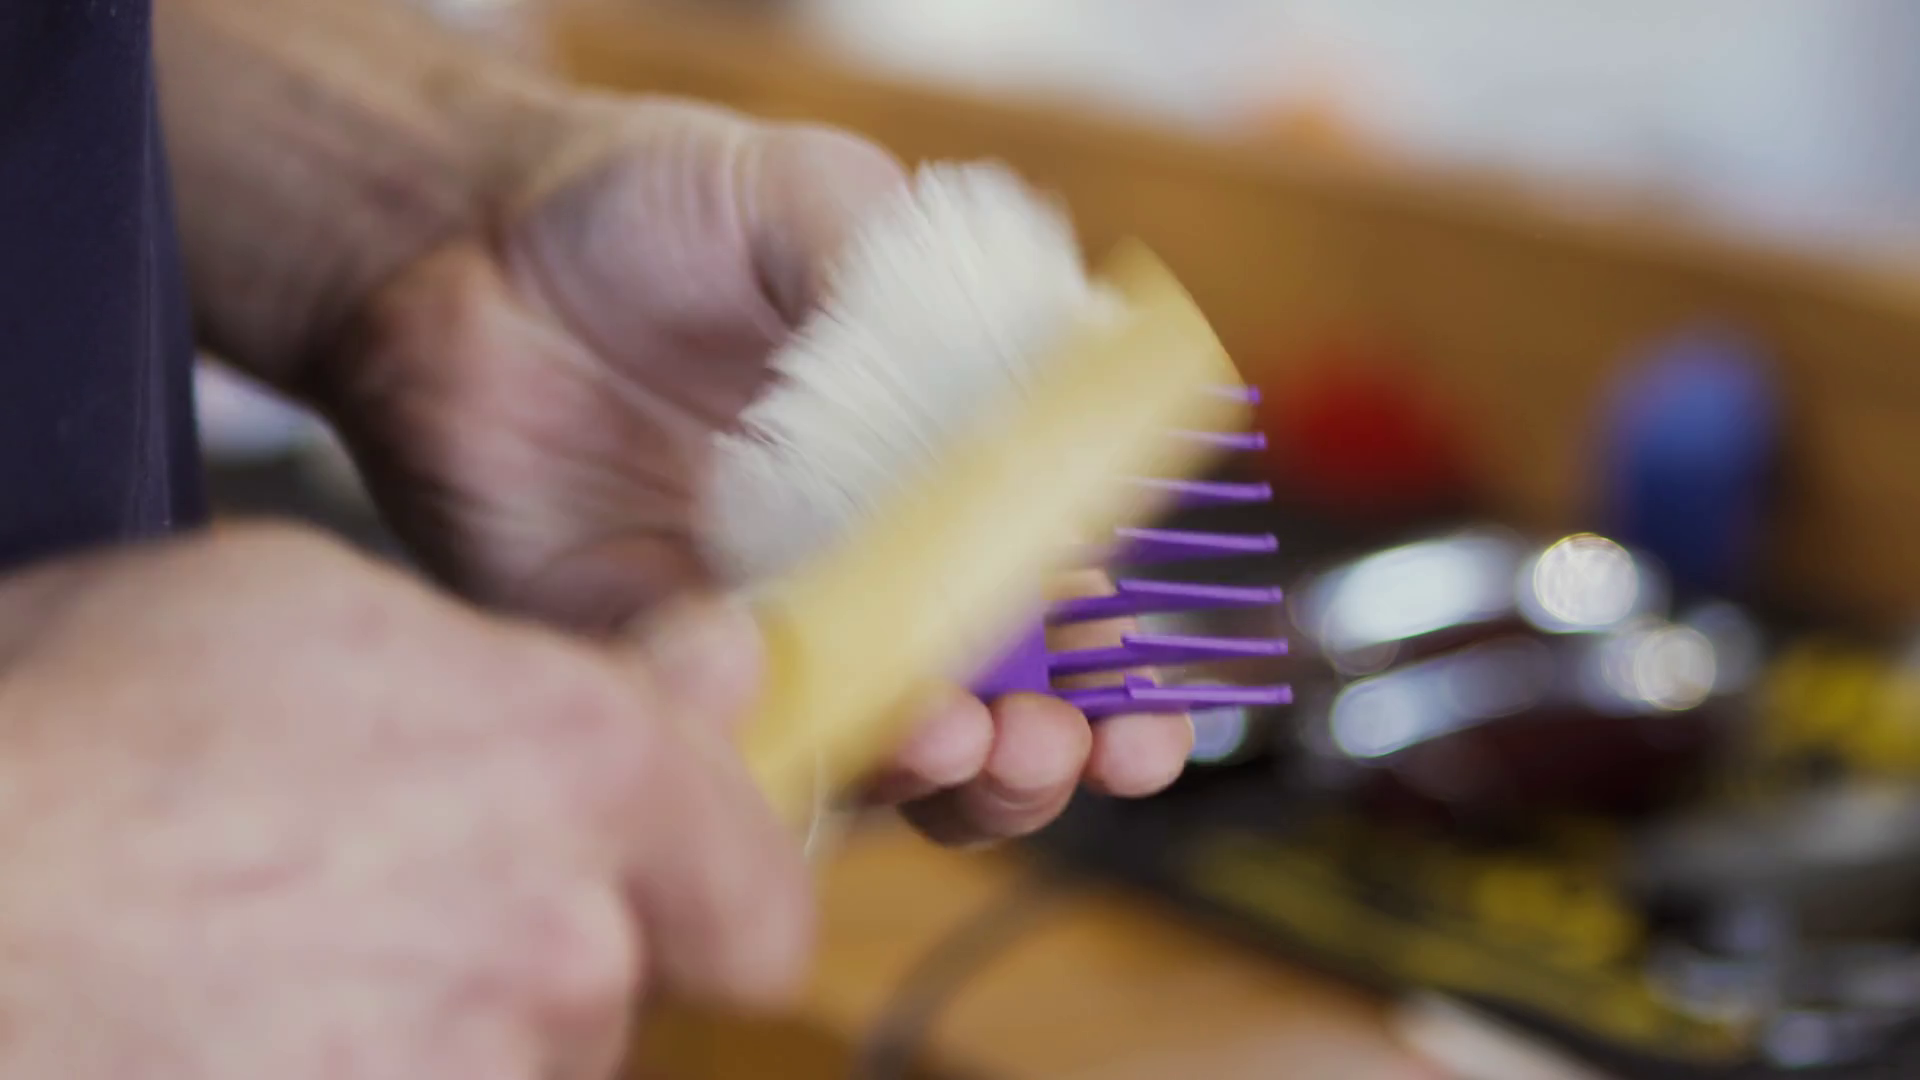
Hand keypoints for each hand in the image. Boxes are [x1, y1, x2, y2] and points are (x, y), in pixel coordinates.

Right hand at [0, 525, 806, 1077]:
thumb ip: (555, 664)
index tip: (667, 881)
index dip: (706, 885)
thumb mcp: (298, 612)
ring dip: (431, 1030)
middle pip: (619, 984)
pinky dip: (355, 1077)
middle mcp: (561, 946)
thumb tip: (718, 671)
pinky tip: (243, 1037)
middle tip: (388, 905)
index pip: (759, 887)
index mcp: (574, 770)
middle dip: (536, 949)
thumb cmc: (62, 744)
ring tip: (271, 972)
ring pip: (518, 1066)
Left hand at [316, 95, 1193, 843]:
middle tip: (1060, 744)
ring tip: (963, 742)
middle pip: (994, 706)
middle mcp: (867, 565)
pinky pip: (741, 754)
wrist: (457, 246)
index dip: (1122, 669)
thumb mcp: (810, 197)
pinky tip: (827, 732)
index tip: (1150, 708)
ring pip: (883, 757)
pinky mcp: (663, 664)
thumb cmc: (646, 206)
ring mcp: (769, 627)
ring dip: (951, 782)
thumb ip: (923, 280)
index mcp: (938, 469)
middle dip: (1052, 756)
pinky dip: (800, 771)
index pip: (1062, 595)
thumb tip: (1056, 357)